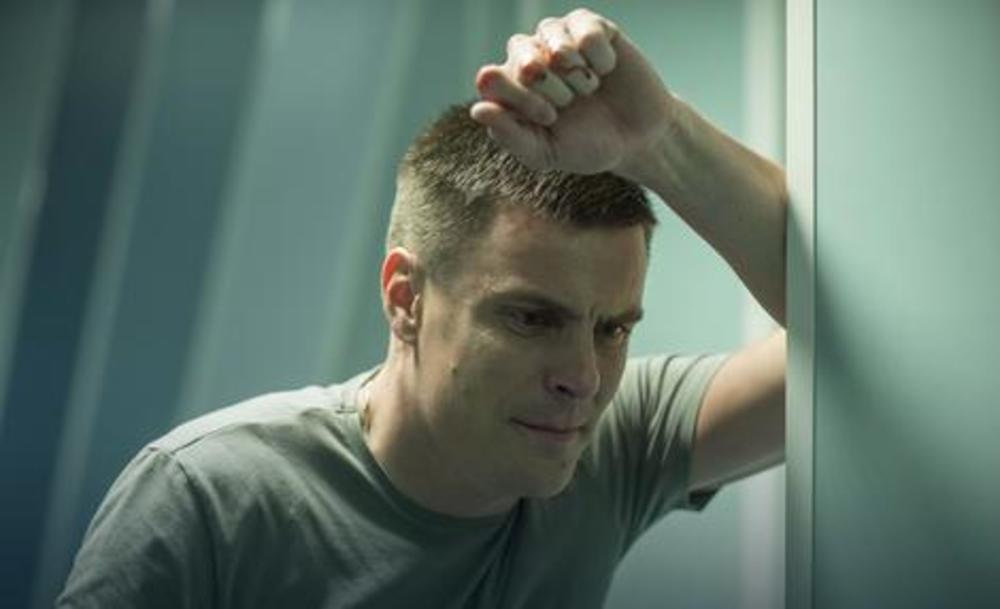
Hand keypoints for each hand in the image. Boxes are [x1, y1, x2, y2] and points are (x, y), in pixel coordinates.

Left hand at [471, 9, 674, 179]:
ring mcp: (558, 39)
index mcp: (509, 88)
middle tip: (567, 103)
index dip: (518, 97)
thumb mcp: (546, 153)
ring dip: (574, 72)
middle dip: (545, 83)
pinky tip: (606, 72)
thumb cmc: (586, 146)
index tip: (548, 118)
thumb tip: (477, 109)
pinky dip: (599, 58)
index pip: (490, 78)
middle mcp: (528, 58)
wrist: (637, 140)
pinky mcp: (591, 27)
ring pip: (551, 36)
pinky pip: (586, 31)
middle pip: (520, 52)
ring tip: (588, 90)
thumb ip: (510, 135)